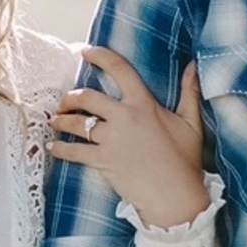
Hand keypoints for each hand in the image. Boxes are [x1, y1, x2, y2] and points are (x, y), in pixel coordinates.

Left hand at [48, 46, 207, 227]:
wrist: (174, 194)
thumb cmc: (184, 160)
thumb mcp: (191, 122)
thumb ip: (189, 92)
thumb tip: (193, 67)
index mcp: (144, 104)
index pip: (120, 70)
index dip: (100, 56)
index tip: (85, 52)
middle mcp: (124, 117)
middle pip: (88, 98)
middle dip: (71, 97)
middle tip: (64, 101)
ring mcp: (111, 140)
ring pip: (77, 123)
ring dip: (62, 121)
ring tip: (54, 121)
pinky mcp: (102, 161)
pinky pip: (75, 151)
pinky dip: (61, 149)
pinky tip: (53, 147)